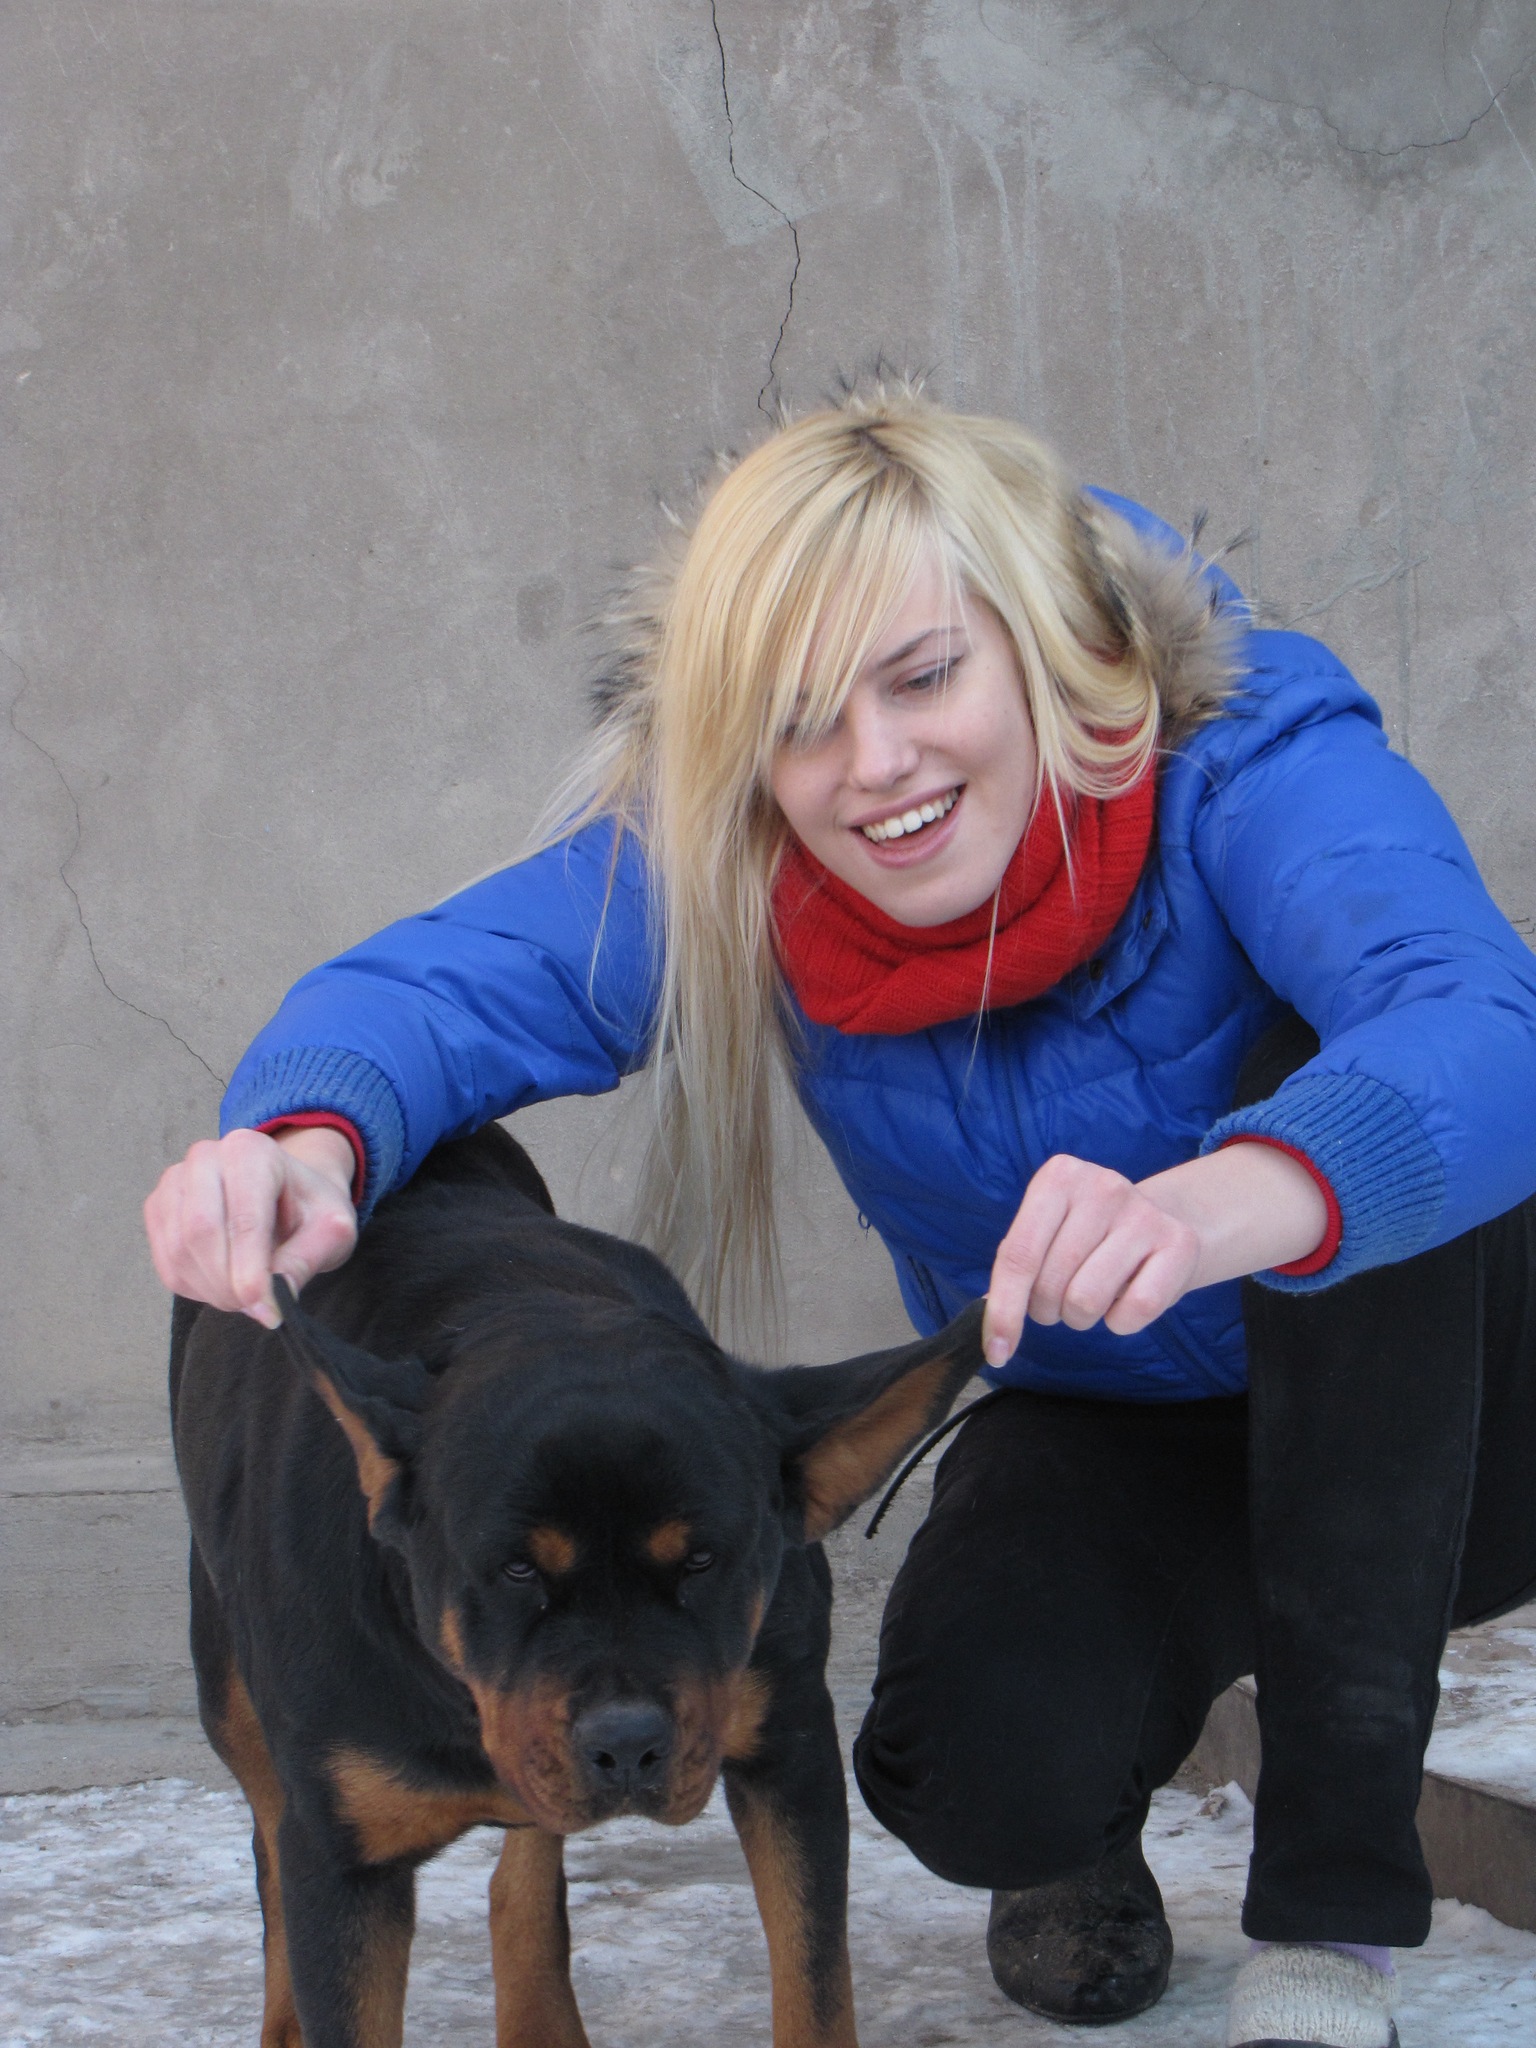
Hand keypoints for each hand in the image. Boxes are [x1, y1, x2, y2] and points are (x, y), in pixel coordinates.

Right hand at [143, 1125, 358, 1327]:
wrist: (287, 1195)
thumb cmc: (309, 1209)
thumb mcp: (331, 1229)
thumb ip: (306, 1259)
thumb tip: (274, 1299)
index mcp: (252, 1151)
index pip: (243, 1219)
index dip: (251, 1271)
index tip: (266, 1309)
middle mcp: (205, 1157)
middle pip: (200, 1232)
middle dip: (228, 1283)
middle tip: (257, 1308)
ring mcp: (174, 1181)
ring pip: (178, 1251)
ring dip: (212, 1289)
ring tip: (248, 1296)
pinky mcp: (158, 1208)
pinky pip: (166, 1262)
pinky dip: (195, 1287)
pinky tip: (224, 1285)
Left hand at [981, 1144, 1328, 1366]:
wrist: (1162, 1220)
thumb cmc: (1089, 1236)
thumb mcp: (1047, 1232)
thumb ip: (1017, 1269)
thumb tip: (994, 1332)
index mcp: (1059, 1176)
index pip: (1017, 1255)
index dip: (1003, 1311)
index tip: (996, 1352)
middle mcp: (1102, 1186)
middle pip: (1050, 1283)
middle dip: (1048, 1309)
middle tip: (1063, 1297)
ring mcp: (1143, 1213)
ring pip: (1087, 1301)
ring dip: (1082, 1316)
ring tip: (1094, 1293)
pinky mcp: (1180, 1243)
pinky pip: (1134, 1310)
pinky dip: (1121, 1321)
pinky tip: (1126, 1297)